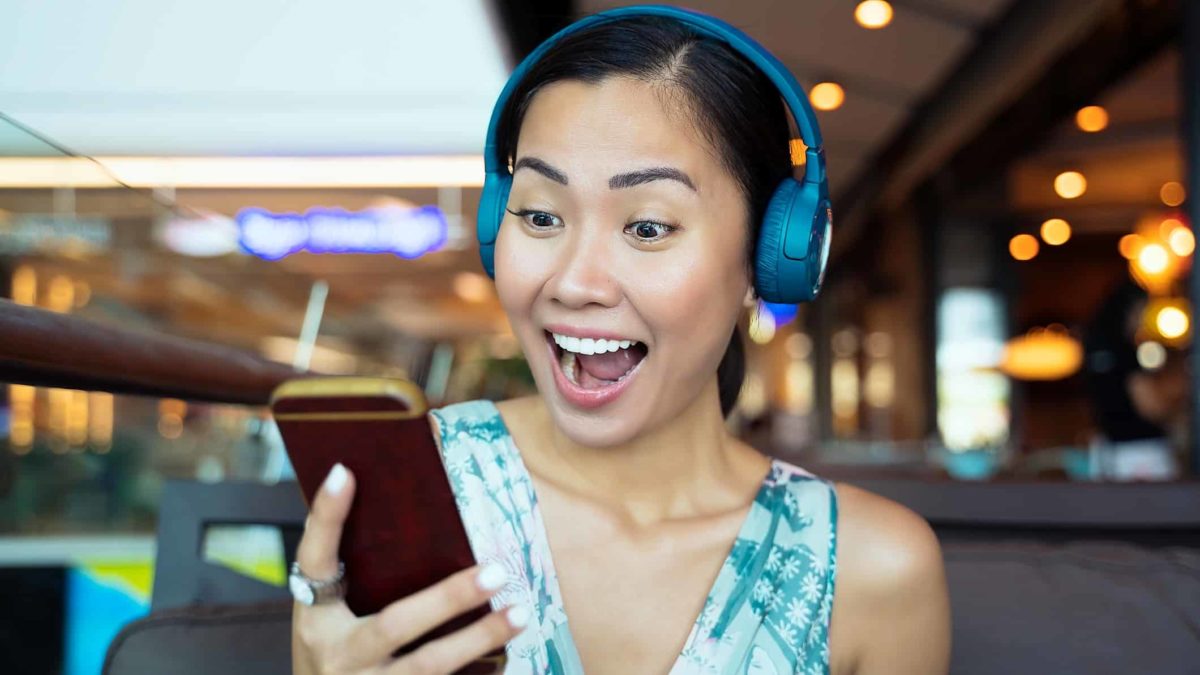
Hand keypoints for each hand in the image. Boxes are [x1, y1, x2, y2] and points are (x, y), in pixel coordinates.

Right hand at [291, 463, 527, 673]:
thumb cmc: (333, 654)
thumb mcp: (326, 617)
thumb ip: (352, 571)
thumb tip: (375, 488)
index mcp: (316, 619)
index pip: (315, 560)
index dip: (327, 517)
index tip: (344, 473)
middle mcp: (337, 656)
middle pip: (394, 625)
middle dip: (447, 599)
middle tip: (495, 571)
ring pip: (429, 667)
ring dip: (478, 638)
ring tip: (519, 612)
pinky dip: (479, 674)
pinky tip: (508, 656)